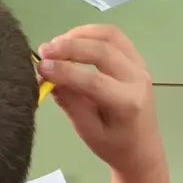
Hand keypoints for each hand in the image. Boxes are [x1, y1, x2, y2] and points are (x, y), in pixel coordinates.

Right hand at [38, 25, 154, 174]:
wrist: (143, 149)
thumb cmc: (113, 145)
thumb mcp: (86, 131)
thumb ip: (69, 102)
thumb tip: (47, 75)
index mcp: (127, 103)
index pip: (94, 80)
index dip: (65, 70)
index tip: (40, 66)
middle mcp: (138, 79)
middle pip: (104, 51)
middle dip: (70, 47)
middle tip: (44, 50)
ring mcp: (141, 66)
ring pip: (111, 36)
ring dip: (81, 34)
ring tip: (56, 43)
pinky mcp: (137, 59)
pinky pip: (116, 37)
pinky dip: (92, 33)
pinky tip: (74, 41)